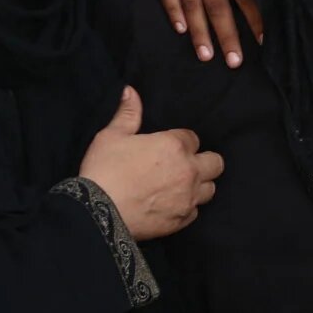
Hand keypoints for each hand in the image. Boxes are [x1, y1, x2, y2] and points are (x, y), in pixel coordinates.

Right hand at [79, 87, 223, 240]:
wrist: (97, 214)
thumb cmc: (104, 171)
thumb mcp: (111, 136)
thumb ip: (127, 114)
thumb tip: (130, 92)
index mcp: (174, 146)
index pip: (193, 138)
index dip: (181, 142)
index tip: (167, 148)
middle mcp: (188, 171)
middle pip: (215, 163)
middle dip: (203, 162)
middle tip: (183, 165)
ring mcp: (188, 198)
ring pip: (210, 189)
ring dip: (199, 185)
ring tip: (180, 186)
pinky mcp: (182, 220)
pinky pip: (195, 212)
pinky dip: (187, 208)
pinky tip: (171, 205)